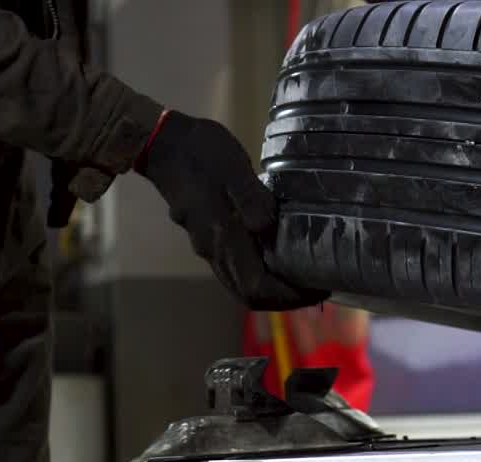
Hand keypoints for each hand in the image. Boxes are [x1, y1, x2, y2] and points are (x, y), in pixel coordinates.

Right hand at [138, 111, 328, 310]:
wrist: (162, 143)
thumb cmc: (199, 153)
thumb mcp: (233, 168)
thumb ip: (252, 197)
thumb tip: (268, 227)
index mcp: (221, 237)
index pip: (256, 287)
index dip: (289, 296)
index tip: (318, 287)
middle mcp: (214, 251)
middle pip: (250, 295)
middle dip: (286, 299)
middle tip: (317, 286)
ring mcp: (209, 247)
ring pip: (242, 285)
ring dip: (273, 289)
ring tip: (303, 274)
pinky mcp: (209, 238)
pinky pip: (236, 271)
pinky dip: (261, 275)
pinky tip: (280, 257)